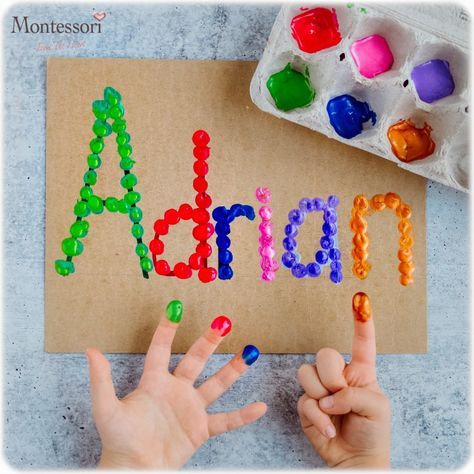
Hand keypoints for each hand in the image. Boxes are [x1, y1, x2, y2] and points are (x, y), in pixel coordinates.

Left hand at [86, 300, 266, 468]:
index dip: (167, 330)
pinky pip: (226, 420)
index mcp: (154, 382)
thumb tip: (89, 350)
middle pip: (195, 360)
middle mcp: (176, 390)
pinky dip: (243, 415)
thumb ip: (101, 379)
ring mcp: (191, 409)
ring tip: (249, 353)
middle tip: (222, 323)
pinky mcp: (201, 430)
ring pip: (216, 384)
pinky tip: (260, 406)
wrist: (133, 471)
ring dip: (233, 370)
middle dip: (208, 342)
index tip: (175, 309)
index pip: (161, 350)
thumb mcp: (106, 408)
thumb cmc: (118, 440)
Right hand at [297, 292, 390, 467]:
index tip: (361, 300)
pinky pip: (303, 399)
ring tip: (335, 413)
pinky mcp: (307, 403)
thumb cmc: (372, 432)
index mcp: (361, 371)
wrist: (355, 460)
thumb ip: (353, 393)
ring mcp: (321, 388)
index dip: (361, 322)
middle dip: (332, 378)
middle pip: (324, 355)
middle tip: (341, 396)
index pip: (362, 343)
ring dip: (322, 397)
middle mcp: (339, 375)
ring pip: (307, 373)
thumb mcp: (376, 407)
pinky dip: (317, 416)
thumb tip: (326, 398)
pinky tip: (328, 427)